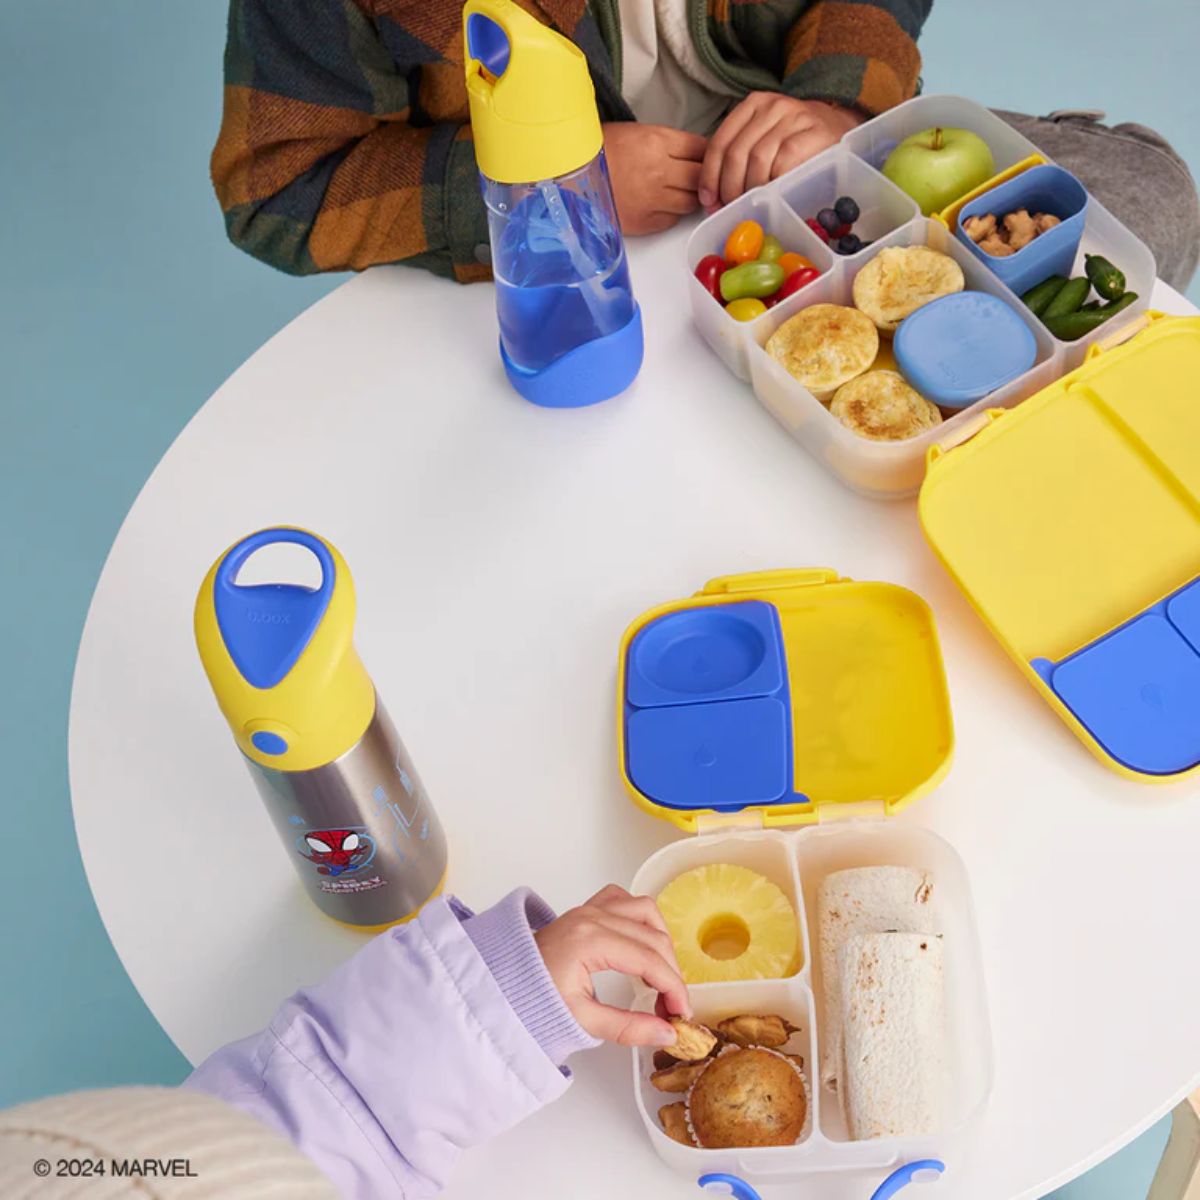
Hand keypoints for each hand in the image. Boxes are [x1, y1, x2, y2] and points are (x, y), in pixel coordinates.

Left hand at [535, 884, 690, 1046]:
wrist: (503, 984)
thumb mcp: (581, 1021)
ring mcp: (590, 908)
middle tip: (672, 1005)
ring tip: (661, 975)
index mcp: (590, 941)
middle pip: (653, 937)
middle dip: (671, 972)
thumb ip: (627, 1028)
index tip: (681, 1012)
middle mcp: (593, 917)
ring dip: (661, 940)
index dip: (673, 987)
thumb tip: (666, 1033)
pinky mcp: (587, 909)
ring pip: (645, 910)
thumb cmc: (532, 999)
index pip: (649, 960)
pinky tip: (642, 942)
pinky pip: (624, 900)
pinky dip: (641, 918)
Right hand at [603, 122, 706, 235]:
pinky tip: (660, 205)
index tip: (706, 158)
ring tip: (677, 191)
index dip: (707, 153)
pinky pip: (672, 220)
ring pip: (690, 202)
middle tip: (697, 177)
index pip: (701, 148)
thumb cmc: (600, 151)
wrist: (569, 176)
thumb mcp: (637, 133)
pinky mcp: (644, 222)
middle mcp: (658, 171)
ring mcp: (652, 199)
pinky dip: (672, 213)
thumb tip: (697, 154)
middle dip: (703, 177)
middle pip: (701, 177)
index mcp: (657, 142)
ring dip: (689, 197)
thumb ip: (669, 144)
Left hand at [700, 94, 864, 208]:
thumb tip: (711, 196)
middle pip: (736, 153)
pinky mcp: (814, 133)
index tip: (708, 200)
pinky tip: (771, 196)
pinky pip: (784, 162)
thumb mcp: (763, 138)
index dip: (709, 175)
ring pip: (758, 159)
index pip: (720, 142)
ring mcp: (794, 117)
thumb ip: (738, 156)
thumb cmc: (795, 140)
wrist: (837, 126)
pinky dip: (772, 183)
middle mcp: (772, 106)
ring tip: (748, 206)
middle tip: (729, 208)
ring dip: (749, 189)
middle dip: (727, 187)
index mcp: (753, 106)